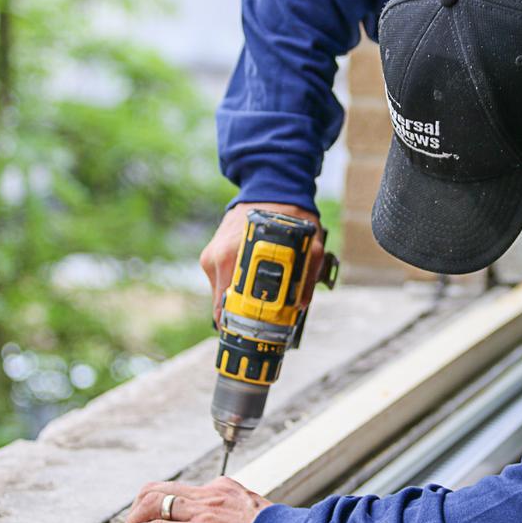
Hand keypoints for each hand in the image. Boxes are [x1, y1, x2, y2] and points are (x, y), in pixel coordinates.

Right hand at [200, 203, 323, 324]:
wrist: (270, 187)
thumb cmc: (289, 216)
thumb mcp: (310, 243)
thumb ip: (308, 272)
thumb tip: (300, 304)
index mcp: (232, 256)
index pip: (227, 305)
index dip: (242, 323)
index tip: (256, 334)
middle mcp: (217, 257)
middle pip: (223, 304)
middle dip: (244, 315)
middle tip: (265, 321)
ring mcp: (212, 255)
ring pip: (222, 294)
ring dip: (241, 300)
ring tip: (263, 299)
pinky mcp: (212, 254)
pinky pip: (222, 281)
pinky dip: (237, 286)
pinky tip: (254, 280)